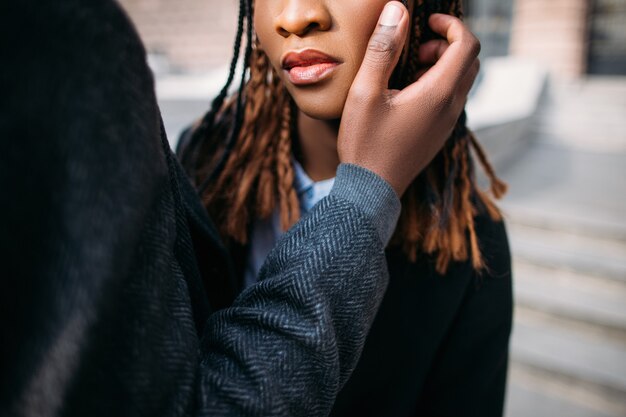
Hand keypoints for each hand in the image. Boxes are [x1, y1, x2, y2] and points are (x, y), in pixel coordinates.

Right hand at [338, 2, 480, 195]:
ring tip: (409, 69)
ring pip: (461, 81)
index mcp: (439, 94)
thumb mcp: (365, 92)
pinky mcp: (439, 135)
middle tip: (416, 48)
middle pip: (469, 61)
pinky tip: (407, 94)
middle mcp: (451, 108)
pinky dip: (438, 84)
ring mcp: (448, 124)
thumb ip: (382, 49)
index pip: (467, 45)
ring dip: (442, 65)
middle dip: (447, 44)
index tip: (426, 22)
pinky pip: (451, 100)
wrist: (371, 190)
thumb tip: (397, 10)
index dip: (452, 25)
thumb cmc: (366, 143)